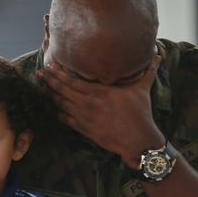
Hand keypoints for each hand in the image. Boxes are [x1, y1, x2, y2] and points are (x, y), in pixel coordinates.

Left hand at [37, 55, 164, 167]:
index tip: (51, 65)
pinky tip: (50, 106)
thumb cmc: (140, 113)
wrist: (137, 140)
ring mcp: (84, 117)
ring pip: (61, 104)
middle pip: (63, 89)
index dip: (60, 73)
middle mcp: (88, 103)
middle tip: (39, 72)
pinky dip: (56, 112)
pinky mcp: (84, 129)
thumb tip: (158, 55)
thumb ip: (147, 71)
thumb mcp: (142, 89)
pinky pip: (65, 119)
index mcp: (99, 91)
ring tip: (40, 86)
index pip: (73, 80)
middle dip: (49, 80)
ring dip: (50, 94)